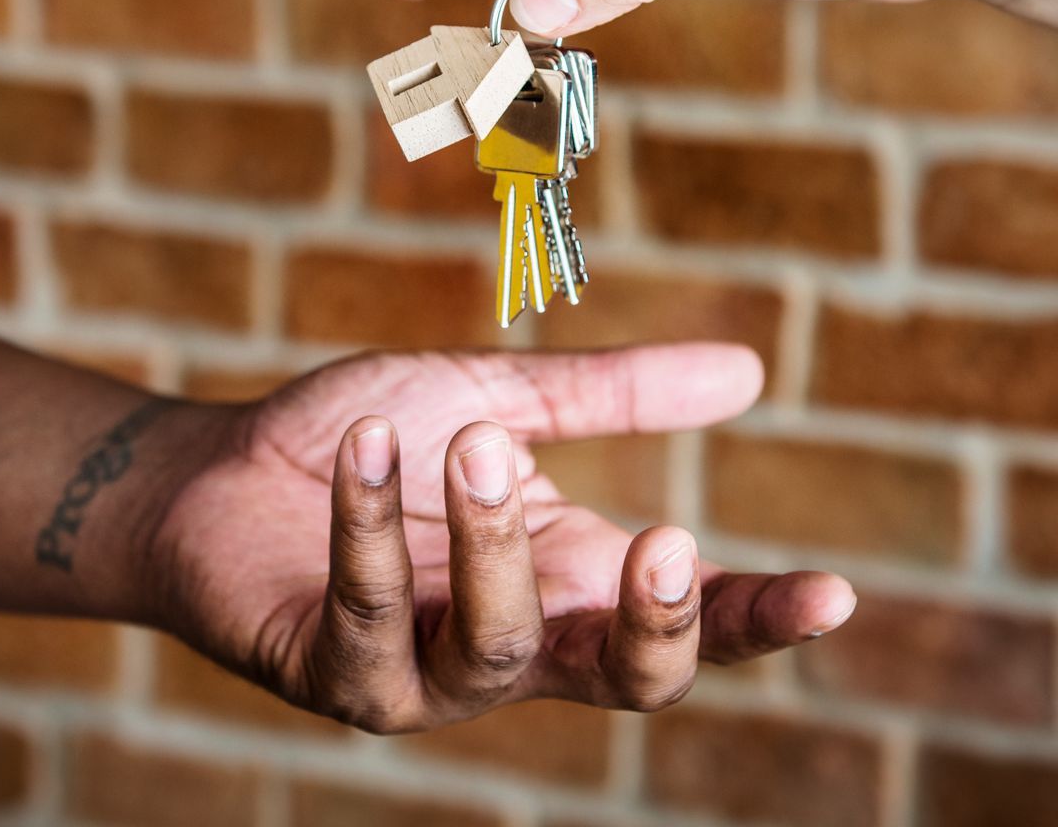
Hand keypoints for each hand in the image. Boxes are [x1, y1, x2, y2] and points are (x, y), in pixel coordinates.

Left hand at [145, 343, 854, 732]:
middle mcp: (514, 647)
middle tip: (663, 538)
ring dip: (492, 540)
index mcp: (570, 583)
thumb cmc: (373, 443)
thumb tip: (750, 372)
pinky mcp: (334, 675)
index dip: (759, 621)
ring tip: (473, 440)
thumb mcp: (504, 401)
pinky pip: (372, 618)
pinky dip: (372, 527)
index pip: (687, 626)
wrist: (222, 469)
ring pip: (498, 649)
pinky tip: (363, 447)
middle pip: (625, 685)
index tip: (836, 594)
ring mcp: (425, 677)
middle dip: (656, 625)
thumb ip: (616, 396)